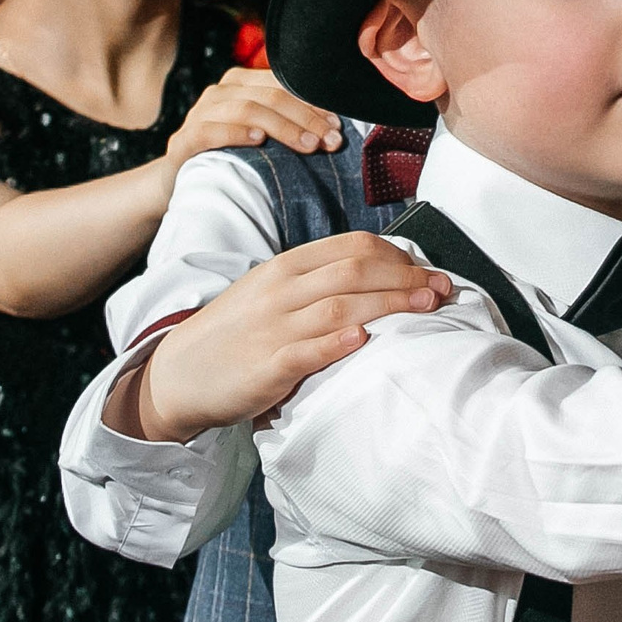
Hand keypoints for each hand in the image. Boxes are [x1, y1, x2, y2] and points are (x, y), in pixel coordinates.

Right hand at [126, 232, 453, 442]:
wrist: (179, 374)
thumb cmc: (236, 333)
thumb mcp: (272, 292)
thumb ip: (317, 281)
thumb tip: (377, 275)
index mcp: (285, 267)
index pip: (351, 246)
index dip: (398, 255)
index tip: (427, 271)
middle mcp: (281, 290)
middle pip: (355, 271)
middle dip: (406, 277)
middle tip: (442, 290)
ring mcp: (272, 327)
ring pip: (340, 306)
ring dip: (390, 304)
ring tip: (427, 308)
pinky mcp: (266, 365)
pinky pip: (307, 350)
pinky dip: (339, 343)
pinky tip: (367, 340)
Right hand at [164, 69, 344, 172]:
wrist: (185, 185)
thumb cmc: (234, 158)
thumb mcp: (263, 136)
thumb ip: (288, 124)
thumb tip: (335, 131)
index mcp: (241, 83)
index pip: (282, 84)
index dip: (313, 103)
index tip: (338, 126)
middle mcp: (219, 93)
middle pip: (269, 96)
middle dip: (305, 118)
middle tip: (330, 141)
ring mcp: (199, 114)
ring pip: (246, 109)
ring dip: (282, 127)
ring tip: (308, 146)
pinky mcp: (183, 141)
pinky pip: (210, 130)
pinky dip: (237, 133)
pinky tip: (259, 141)